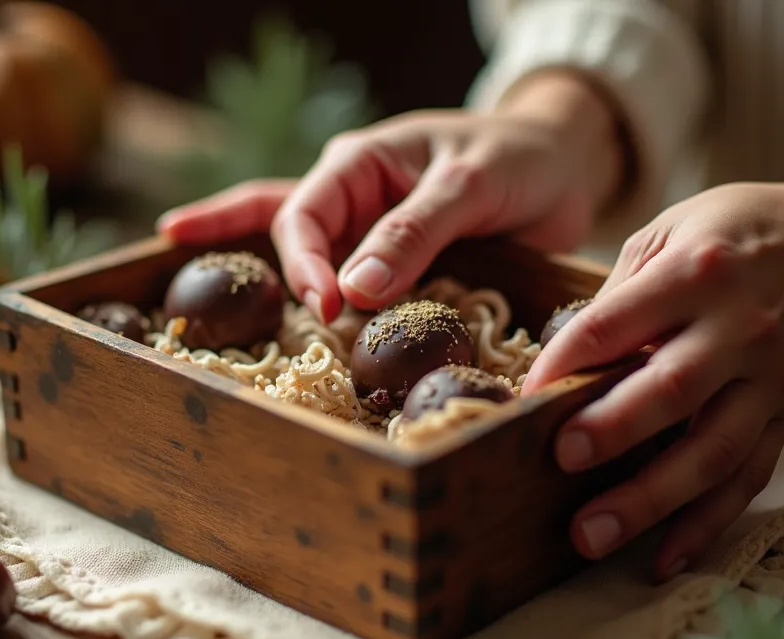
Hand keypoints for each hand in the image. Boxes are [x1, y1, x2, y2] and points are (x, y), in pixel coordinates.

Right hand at [158, 70, 625, 322]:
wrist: (565, 168)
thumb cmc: (518, 159)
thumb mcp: (469, 185)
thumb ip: (414, 233)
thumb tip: (354, 291)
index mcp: (358, 163)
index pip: (303, 214)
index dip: (304, 265)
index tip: (328, 308)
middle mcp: (352, 198)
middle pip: (283, 233)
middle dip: (261, 269)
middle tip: (238, 314)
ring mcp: (370, 235)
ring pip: (306, 261)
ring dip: (278, 289)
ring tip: (219, 312)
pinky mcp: (397, 269)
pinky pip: (354, 293)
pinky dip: (331, 314)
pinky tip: (301, 334)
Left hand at [523, 179, 783, 580]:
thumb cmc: (741, 233)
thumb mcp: (675, 229)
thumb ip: (622, 290)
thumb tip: (562, 357)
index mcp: (699, 271)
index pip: (619, 321)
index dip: (568, 359)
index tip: (525, 395)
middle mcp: (742, 329)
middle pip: (674, 388)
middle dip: (615, 429)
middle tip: (561, 458)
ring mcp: (772, 379)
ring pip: (712, 450)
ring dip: (651, 499)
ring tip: (590, 535)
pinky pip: (748, 478)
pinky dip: (707, 523)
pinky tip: (663, 559)